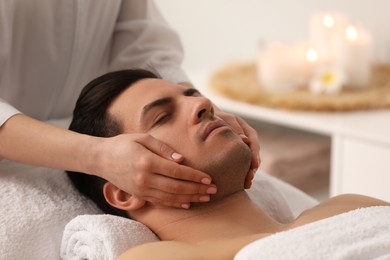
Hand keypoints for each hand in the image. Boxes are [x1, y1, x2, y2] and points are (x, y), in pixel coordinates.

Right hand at [95, 133, 216, 208]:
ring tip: (205, 198)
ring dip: (190, 198)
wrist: (101, 158)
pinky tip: (188, 204)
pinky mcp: (139, 195)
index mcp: (147, 162)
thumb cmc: (123, 144)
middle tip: (214, 190)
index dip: (194, 176)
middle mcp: (145, 179)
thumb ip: (163, 148)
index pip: (177, 172)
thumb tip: (181, 159)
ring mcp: (141, 189)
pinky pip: (160, 202)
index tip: (209, 178)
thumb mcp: (143, 138)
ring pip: (171, 197)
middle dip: (197, 189)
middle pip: (177, 187)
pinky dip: (175, 204)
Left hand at [215, 110, 259, 187]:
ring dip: (249, 173)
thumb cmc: (215, 118)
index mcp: (246, 130)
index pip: (254, 142)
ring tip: (247, 184)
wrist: (206, 120)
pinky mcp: (236, 156)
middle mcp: (247, 140)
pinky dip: (242, 174)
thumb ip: (233, 127)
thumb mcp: (224, 120)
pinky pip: (242, 165)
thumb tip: (244, 140)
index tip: (254, 165)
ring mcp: (243, 149)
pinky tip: (241, 184)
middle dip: (253, 167)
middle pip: (254, 155)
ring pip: (249, 162)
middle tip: (250, 178)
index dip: (255, 154)